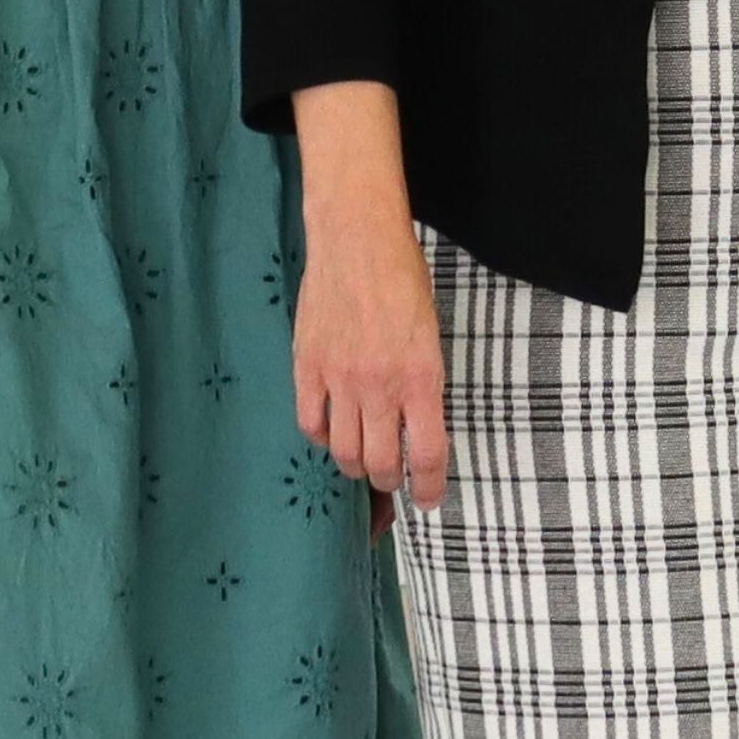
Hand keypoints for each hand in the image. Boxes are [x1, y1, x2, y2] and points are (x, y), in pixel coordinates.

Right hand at [294, 221, 449, 510]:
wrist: (357, 238)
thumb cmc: (403, 279)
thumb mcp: (431, 334)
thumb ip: (424, 383)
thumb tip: (419, 426)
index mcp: (421, 376)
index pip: (428, 453)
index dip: (430, 487)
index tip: (429, 499)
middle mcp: (380, 385)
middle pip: (382, 463)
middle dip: (390, 482)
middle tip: (393, 480)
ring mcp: (339, 378)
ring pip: (344, 452)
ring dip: (356, 466)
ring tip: (363, 460)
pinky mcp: (307, 367)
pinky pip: (310, 423)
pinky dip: (322, 437)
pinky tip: (331, 430)